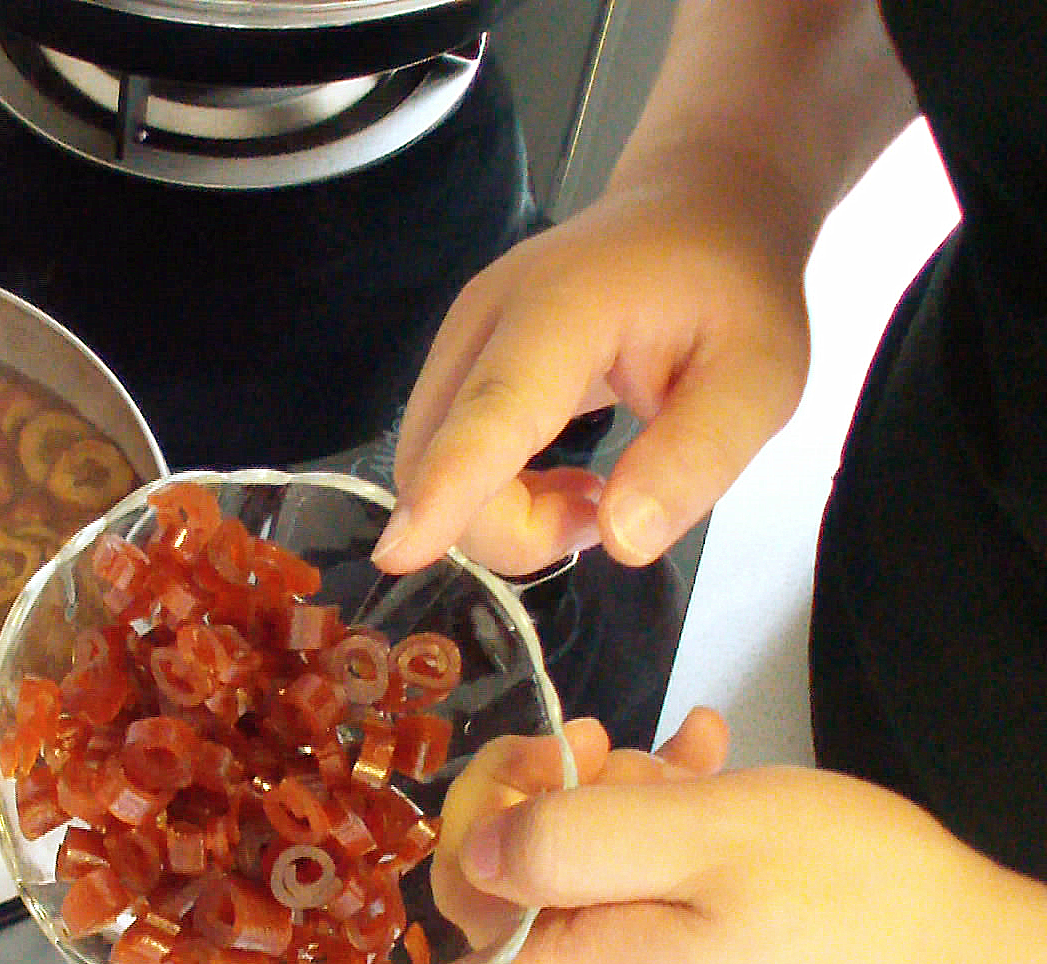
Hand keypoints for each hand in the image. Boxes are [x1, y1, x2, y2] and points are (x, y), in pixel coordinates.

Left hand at [277, 708, 1046, 963]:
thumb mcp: (698, 839)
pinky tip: (695, 770)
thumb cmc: (862, 914)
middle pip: (486, 919)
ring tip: (660, 758)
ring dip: (595, 809)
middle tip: (572, 748)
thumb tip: (477, 854)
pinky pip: (631, 896)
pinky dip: (649, 832)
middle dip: (509, 817)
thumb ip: (567, 839)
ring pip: (564, 889)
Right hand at [372, 180, 812, 575]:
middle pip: (438, 454)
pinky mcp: (457, 360)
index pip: (494, 407)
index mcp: (566, 307)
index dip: (450, 484)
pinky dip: (489, 495)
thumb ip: (696, 456)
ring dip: (501, 515)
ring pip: (429, 464)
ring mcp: (460, 336)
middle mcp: (487, 316)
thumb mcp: (761, 378)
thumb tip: (621, 539)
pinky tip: (559, 479)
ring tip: (593, 494)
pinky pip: (440, 454)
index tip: (402, 552)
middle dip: (505, 527)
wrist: (697, 213)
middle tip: (602, 515)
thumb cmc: (734, 293)